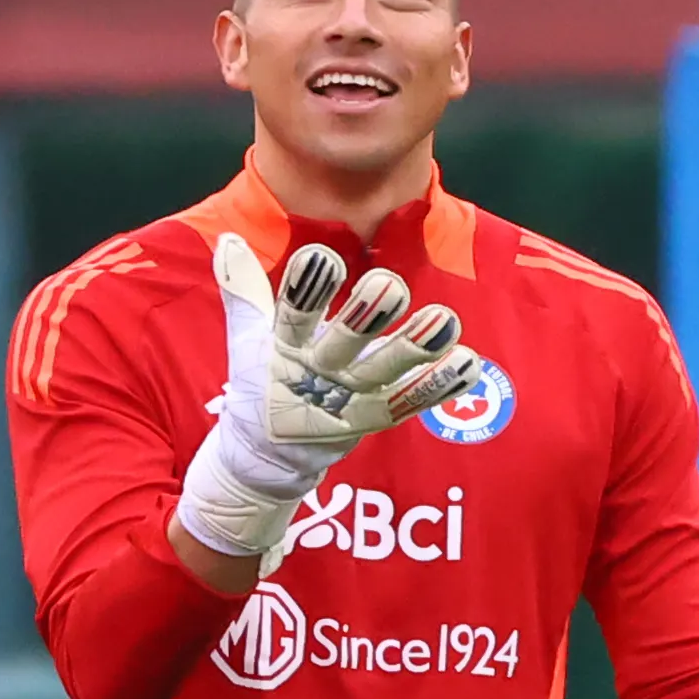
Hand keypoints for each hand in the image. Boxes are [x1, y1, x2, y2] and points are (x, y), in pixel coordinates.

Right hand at [175, 232, 481, 567]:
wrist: (268, 458)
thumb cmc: (263, 382)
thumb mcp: (248, 338)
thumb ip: (242, 289)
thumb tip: (228, 240)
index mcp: (284, 351)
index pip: (292, 316)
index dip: (305, 290)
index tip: (323, 257)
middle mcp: (319, 375)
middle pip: (343, 345)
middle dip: (365, 318)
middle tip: (389, 285)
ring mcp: (351, 400)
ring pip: (385, 372)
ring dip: (415, 347)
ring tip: (445, 319)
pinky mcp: (378, 418)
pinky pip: (412, 400)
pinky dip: (440, 384)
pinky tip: (469, 362)